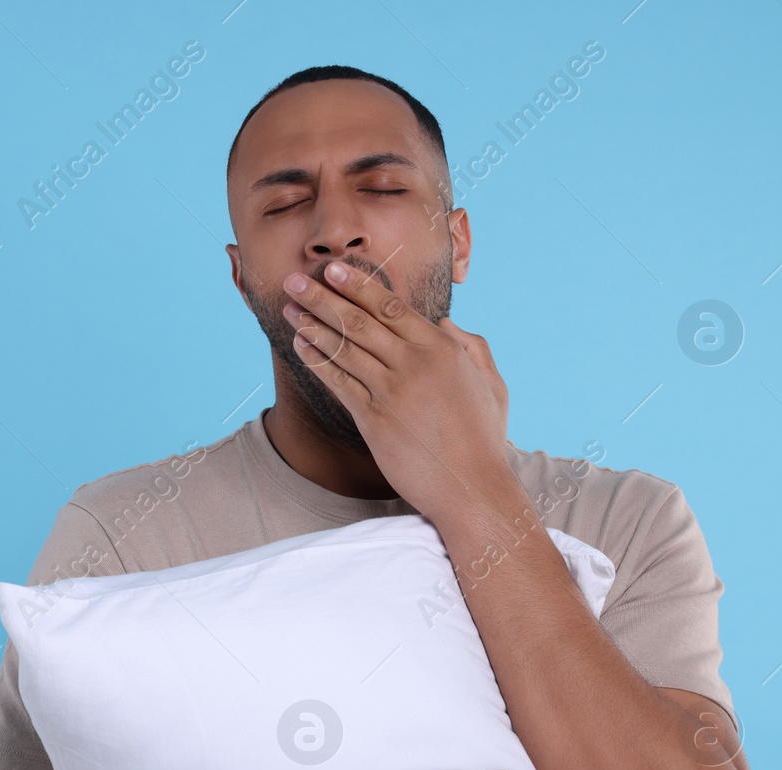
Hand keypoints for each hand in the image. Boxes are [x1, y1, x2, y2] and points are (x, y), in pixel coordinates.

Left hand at [282, 263, 512, 523]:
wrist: (473, 487)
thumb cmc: (484, 438)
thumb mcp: (492, 384)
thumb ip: (473, 346)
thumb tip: (445, 322)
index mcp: (443, 348)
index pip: (390, 306)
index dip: (357, 286)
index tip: (333, 269)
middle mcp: (414, 363)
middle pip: (358, 320)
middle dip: (322, 297)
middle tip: (294, 280)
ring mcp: (392, 390)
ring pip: (343, 348)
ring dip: (311, 324)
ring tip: (289, 308)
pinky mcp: (373, 419)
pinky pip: (338, 382)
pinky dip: (316, 361)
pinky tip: (300, 345)